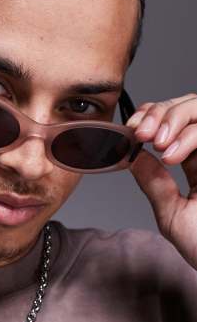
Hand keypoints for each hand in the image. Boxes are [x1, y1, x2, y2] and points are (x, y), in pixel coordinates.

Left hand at [125, 93, 196, 269]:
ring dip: (174, 119)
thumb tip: (132, 156)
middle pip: (190, 106)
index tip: (131, 129)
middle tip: (141, 132)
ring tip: (158, 146)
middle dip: (160, 112)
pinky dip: (191, 135)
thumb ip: (154, 184)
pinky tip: (173, 156)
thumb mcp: (172, 215)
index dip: (152, 117)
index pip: (174, 123)